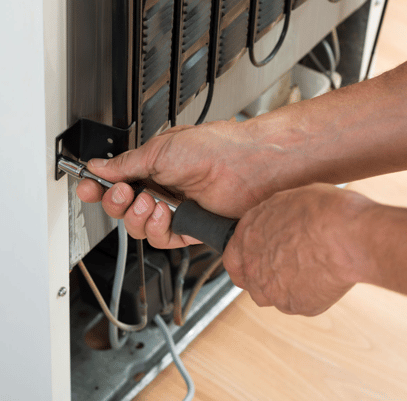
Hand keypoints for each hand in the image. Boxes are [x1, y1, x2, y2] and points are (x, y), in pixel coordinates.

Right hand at [76, 119, 290, 247]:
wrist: (245, 165)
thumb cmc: (214, 148)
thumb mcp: (160, 150)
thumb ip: (127, 164)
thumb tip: (100, 166)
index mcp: (154, 167)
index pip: (117, 182)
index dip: (98, 188)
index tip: (86, 187)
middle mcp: (164, 189)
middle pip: (122, 209)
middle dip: (114, 202)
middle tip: (122, 192)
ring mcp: (177, 210)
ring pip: (138, 227)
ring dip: (136, 216)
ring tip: (151, 201)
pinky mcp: (190, 228)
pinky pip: (161, 238)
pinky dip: (155, 228)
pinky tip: (163, 214)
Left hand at [223, 184, 373, 315]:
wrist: (347, 236)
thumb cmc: (325, 211)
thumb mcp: (291, 200)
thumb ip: (275, 218)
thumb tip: (281, 223)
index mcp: (248, 235)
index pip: (233, 256)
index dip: (247, 257)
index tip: (260, 256)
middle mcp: (254, 266)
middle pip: (250, 280)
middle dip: (266, 275)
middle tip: (291, 264)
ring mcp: (273, 290)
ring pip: (273, 295)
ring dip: (287, 286)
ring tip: (312, 269)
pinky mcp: (296, 306)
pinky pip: (301, 303)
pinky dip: (312, 293)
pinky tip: (326, 277)